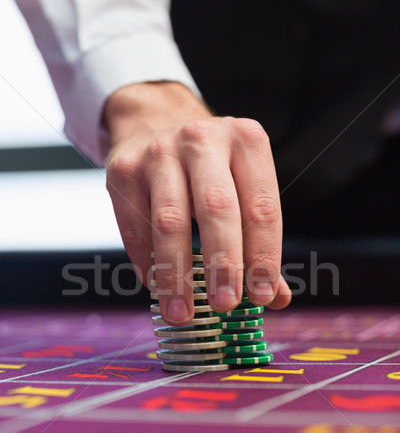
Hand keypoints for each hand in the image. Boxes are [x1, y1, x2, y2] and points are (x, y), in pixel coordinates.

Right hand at [103, 82, 290, 324]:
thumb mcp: (242, 185)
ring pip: (170, 222)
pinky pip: (135, 227)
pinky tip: (157, 286)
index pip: (262, 207)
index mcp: (246, 142)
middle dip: (223, 264)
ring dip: (177, 275)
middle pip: (216, 209)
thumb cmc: (209, 166)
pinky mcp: (123, 169)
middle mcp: (203, 140)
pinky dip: (147, 263)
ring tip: (182, 312)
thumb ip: (259, 239)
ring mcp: (159, 152)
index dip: (264, 255)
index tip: (263, 296)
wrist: (154, 120)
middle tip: (225, 305)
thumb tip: (276, 297)